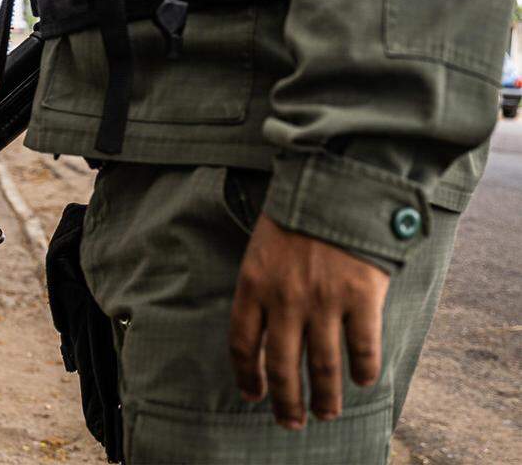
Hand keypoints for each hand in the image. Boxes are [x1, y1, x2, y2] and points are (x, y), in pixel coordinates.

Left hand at [229, 214, 389, 429]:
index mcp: (253, 285)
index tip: (253, 395)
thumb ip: (262, 287)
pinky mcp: (361, 296)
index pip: (244, 345)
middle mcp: (285, 299)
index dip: (248, 377)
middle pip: (282, 367)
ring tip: (327, 412)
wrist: (336, 183)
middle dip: (286, 402)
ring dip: (325, 397)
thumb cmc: (296, 215)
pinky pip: (362, 348)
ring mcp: (324, 300)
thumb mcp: (262, 247)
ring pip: (323, 366)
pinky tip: (363, 382)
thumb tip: (262, 330)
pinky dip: (363, 370)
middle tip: (291, 422)